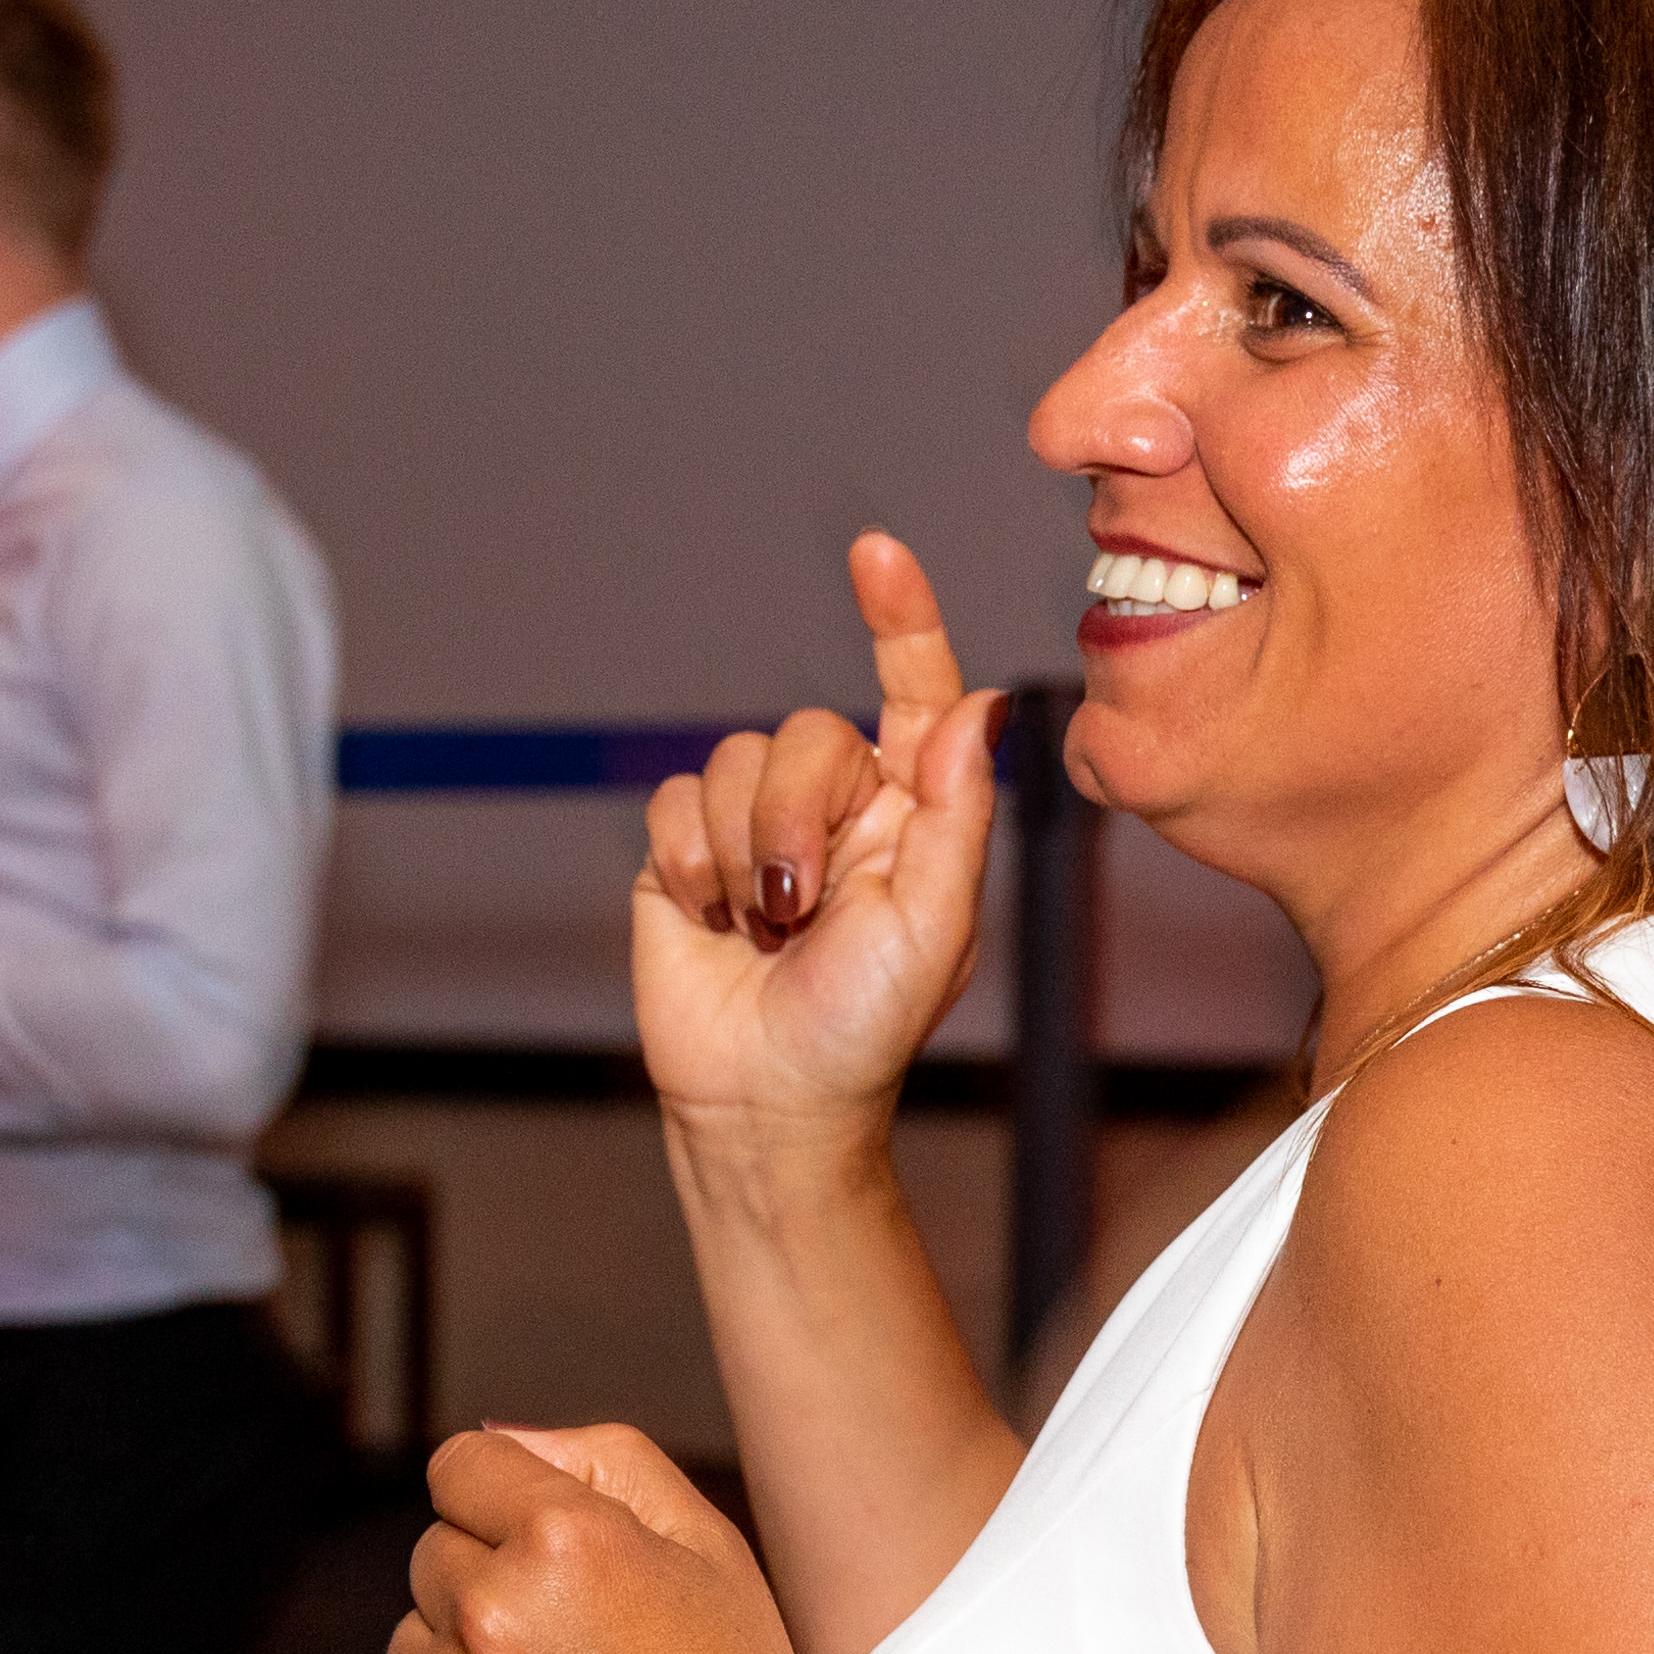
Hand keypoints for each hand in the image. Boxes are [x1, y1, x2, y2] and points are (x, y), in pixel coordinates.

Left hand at [342, 1423, 859, 1653]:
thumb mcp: (705, 1543)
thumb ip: (597, 1456)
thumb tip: (491, 1436)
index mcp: (563, 1539)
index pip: (459, 1467)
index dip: (509, 1508)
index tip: (553, 1562)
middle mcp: (490, 1617)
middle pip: (434, 1554)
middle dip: (492, 1588)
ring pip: (406, 1638)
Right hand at [635, 534, 1001, 1139]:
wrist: (763, 1100)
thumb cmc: (865, 1028)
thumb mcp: (934, 923)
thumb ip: (955, 810)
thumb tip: (980, 703)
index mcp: (913, 813)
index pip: (911, 692)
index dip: (899, 620)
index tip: (876, 554)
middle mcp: (837, 807)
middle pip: (802, 732)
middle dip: (793, 818)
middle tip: (797, 909)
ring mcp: (757, 829)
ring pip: (731, 760)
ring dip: (742, 853)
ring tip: (761, 930)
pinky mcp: (685, 854)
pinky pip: (672, 800)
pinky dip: (691, 863)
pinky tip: (710, 921)